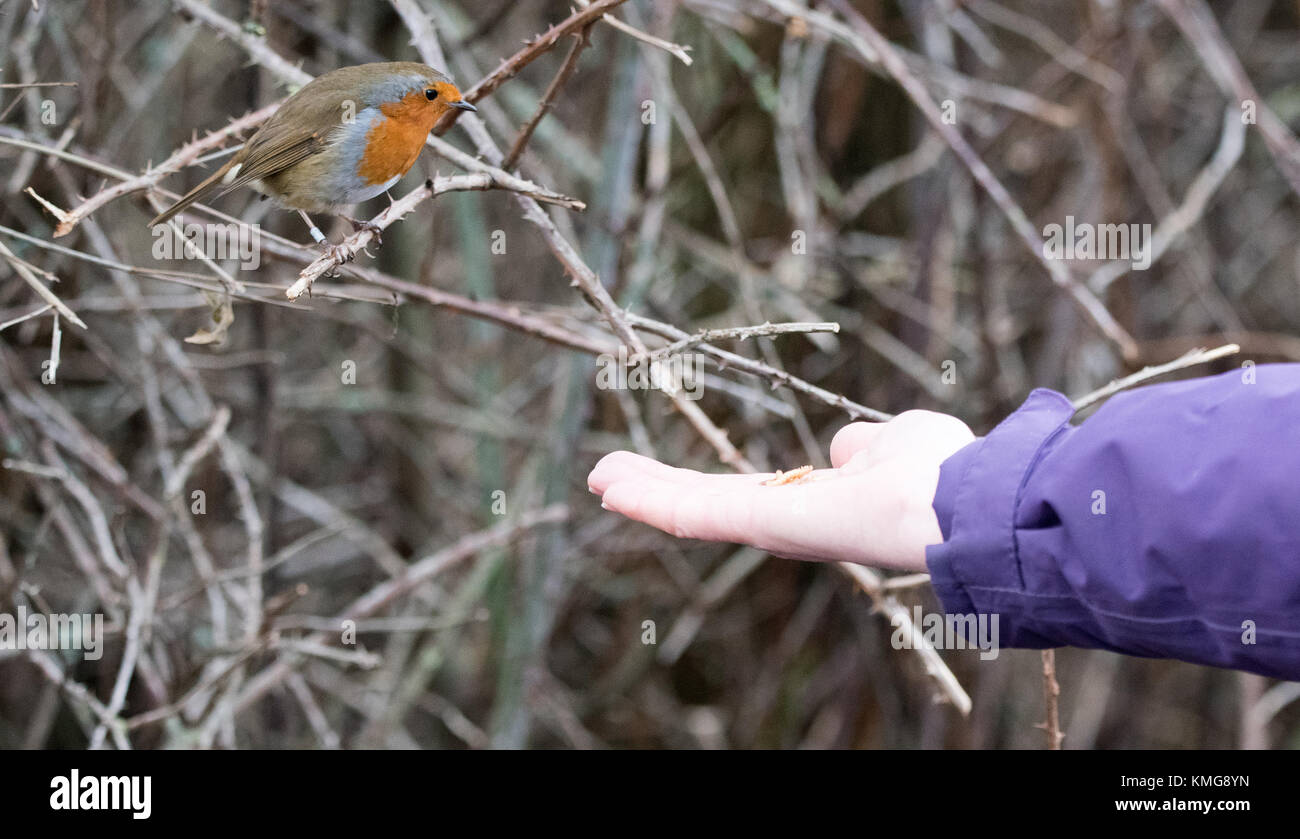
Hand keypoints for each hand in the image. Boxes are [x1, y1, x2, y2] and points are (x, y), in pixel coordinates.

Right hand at [587, 411, 974, 571]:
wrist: (954, 501)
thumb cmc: (937, 470)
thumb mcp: (892, 442)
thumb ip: (863, 446)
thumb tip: (847, 446)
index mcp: (811, 504)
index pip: (739, 494)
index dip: (696, 484)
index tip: (658, 471)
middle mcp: (783, 523)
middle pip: (703, 503)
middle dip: (654, 488)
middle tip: (606, 475)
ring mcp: (768, 526)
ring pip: (689, 510)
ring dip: (641, 493)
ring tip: (597, 477)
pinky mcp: (759, 522)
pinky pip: (694, 512)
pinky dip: (649, 499)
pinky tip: (610, 485)